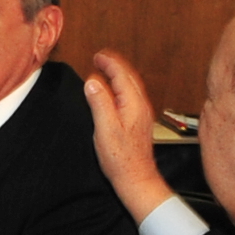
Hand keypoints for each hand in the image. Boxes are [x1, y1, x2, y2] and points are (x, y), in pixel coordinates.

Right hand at [80, 52, 169, 220]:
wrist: (136, 178)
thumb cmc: (121, 158)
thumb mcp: (105, 128)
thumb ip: (99, 102)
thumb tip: (92, 81)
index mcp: (133, 104)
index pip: (122, 74)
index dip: (109, 63)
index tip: (97, 56)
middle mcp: (140, 106)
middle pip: (129, 77)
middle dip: (114, 65)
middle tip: (99, 58)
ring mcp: (142, 113)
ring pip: (131, 86)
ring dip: (118, 74)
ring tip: (105, 70)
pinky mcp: (139, 121)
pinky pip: (131, 95)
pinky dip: (121, 86)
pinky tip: (114, 91)